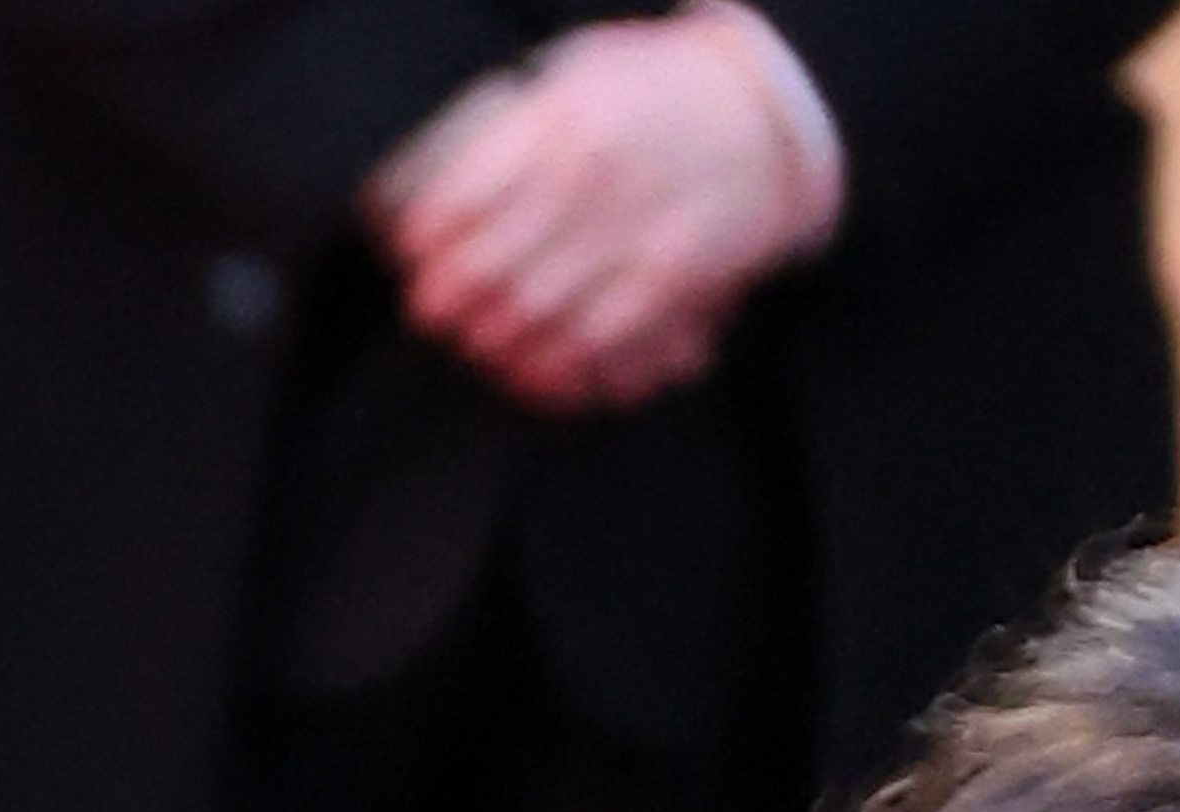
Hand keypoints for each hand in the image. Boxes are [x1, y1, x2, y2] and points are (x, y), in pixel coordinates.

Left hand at [367, 4, 840, 416]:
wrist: (766, 117)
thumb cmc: (662, 88)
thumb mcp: (577, 73)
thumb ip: (520, 121)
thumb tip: (450, 171)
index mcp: (557, 123)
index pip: (464, 199)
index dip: (427, 240)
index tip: (412, 254)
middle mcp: (592, 183)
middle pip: (493, 266)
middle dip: (450, 299)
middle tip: (433, 310)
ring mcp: (635, 237)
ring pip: (541, 312)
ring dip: (498, 338)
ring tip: (478, 343)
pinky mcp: (675, 282)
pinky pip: (605, 338)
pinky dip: (564, 362)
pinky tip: (537, 370)